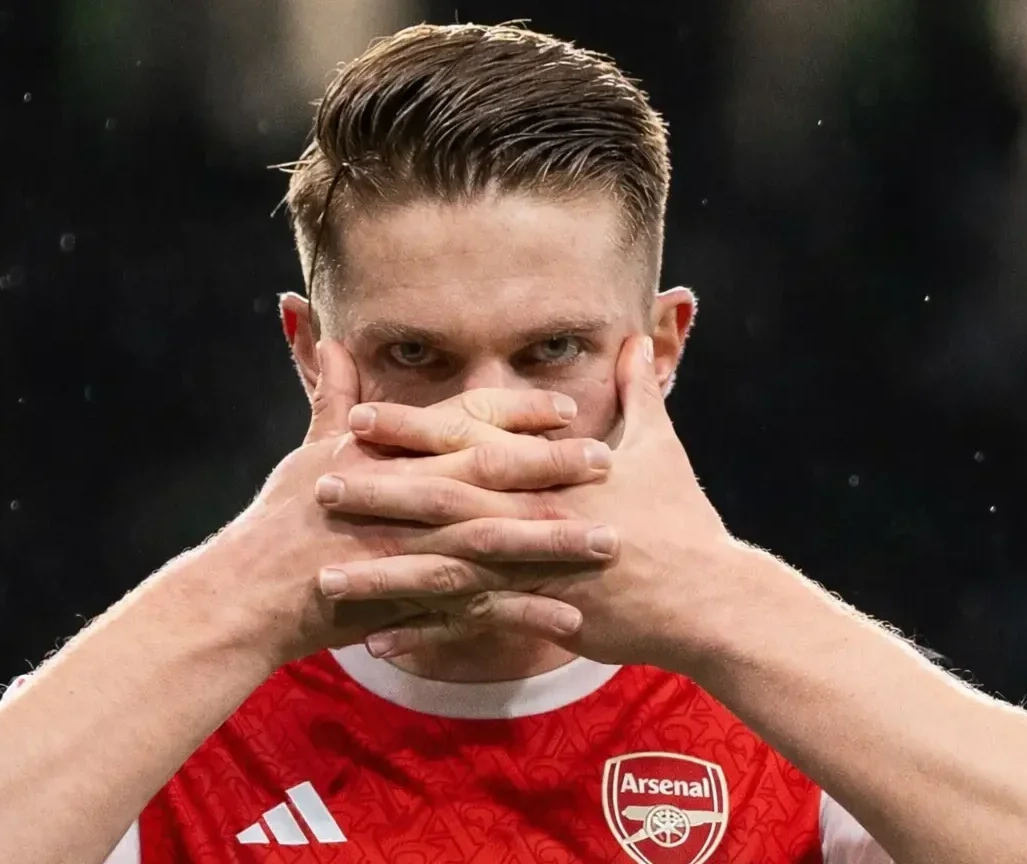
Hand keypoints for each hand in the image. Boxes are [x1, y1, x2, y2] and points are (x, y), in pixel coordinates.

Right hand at [192, 340, 618, 664]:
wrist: (252, 593)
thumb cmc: (279, 518)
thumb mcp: (309, 450)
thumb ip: (335, 398)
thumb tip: (336, 341)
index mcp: (390, 455)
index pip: (465, 423)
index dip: (519, 413)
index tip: (567, 407)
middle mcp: (408, 498)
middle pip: (494, 476)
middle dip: (555, 468)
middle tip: (610, 461)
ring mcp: (413, 552)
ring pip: (498, 544)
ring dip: (555, 543)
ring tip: (609, 542)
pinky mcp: (413, 604)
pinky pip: (480, 612)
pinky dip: (525, 617)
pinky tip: (570, 620)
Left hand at [313, 336, 743, 670]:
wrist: (710, 599)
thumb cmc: (683, 520)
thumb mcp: (660, 446)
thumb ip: (638, 391)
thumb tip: (634, 337)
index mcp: (549, 473)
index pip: (469, 441)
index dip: (411, 428)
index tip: (358, 416)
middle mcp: (532, 519)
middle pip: (441, 503)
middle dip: (377, 493)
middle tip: (316, 486)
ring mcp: (533, 573)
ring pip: (444, 574)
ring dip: (382, 575)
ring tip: (324, 576)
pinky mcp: (541, 621)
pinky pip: (471, 632)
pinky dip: (423, 638)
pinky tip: (375, 645)